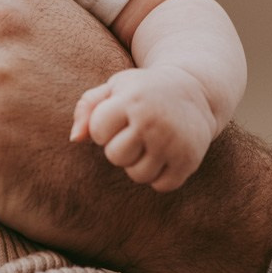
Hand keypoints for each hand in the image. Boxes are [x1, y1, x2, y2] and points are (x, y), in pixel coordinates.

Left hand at [70, 65, 217, 190]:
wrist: (196, 91)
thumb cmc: (144, 91)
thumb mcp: (115, 87)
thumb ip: (87, 107)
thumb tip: (75, 139)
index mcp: (132, 101)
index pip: (97, 132)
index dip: (103, 127)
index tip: (119, 115)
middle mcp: (154, 122)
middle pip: (116, 156)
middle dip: (120, 147)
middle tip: (135, 132)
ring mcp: (173, 143)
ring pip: (138, 175)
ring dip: (139, 163)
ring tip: (150, 143)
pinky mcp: (189, 160)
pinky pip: (161, 185)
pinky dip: (160, 175)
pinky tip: (165, 154)